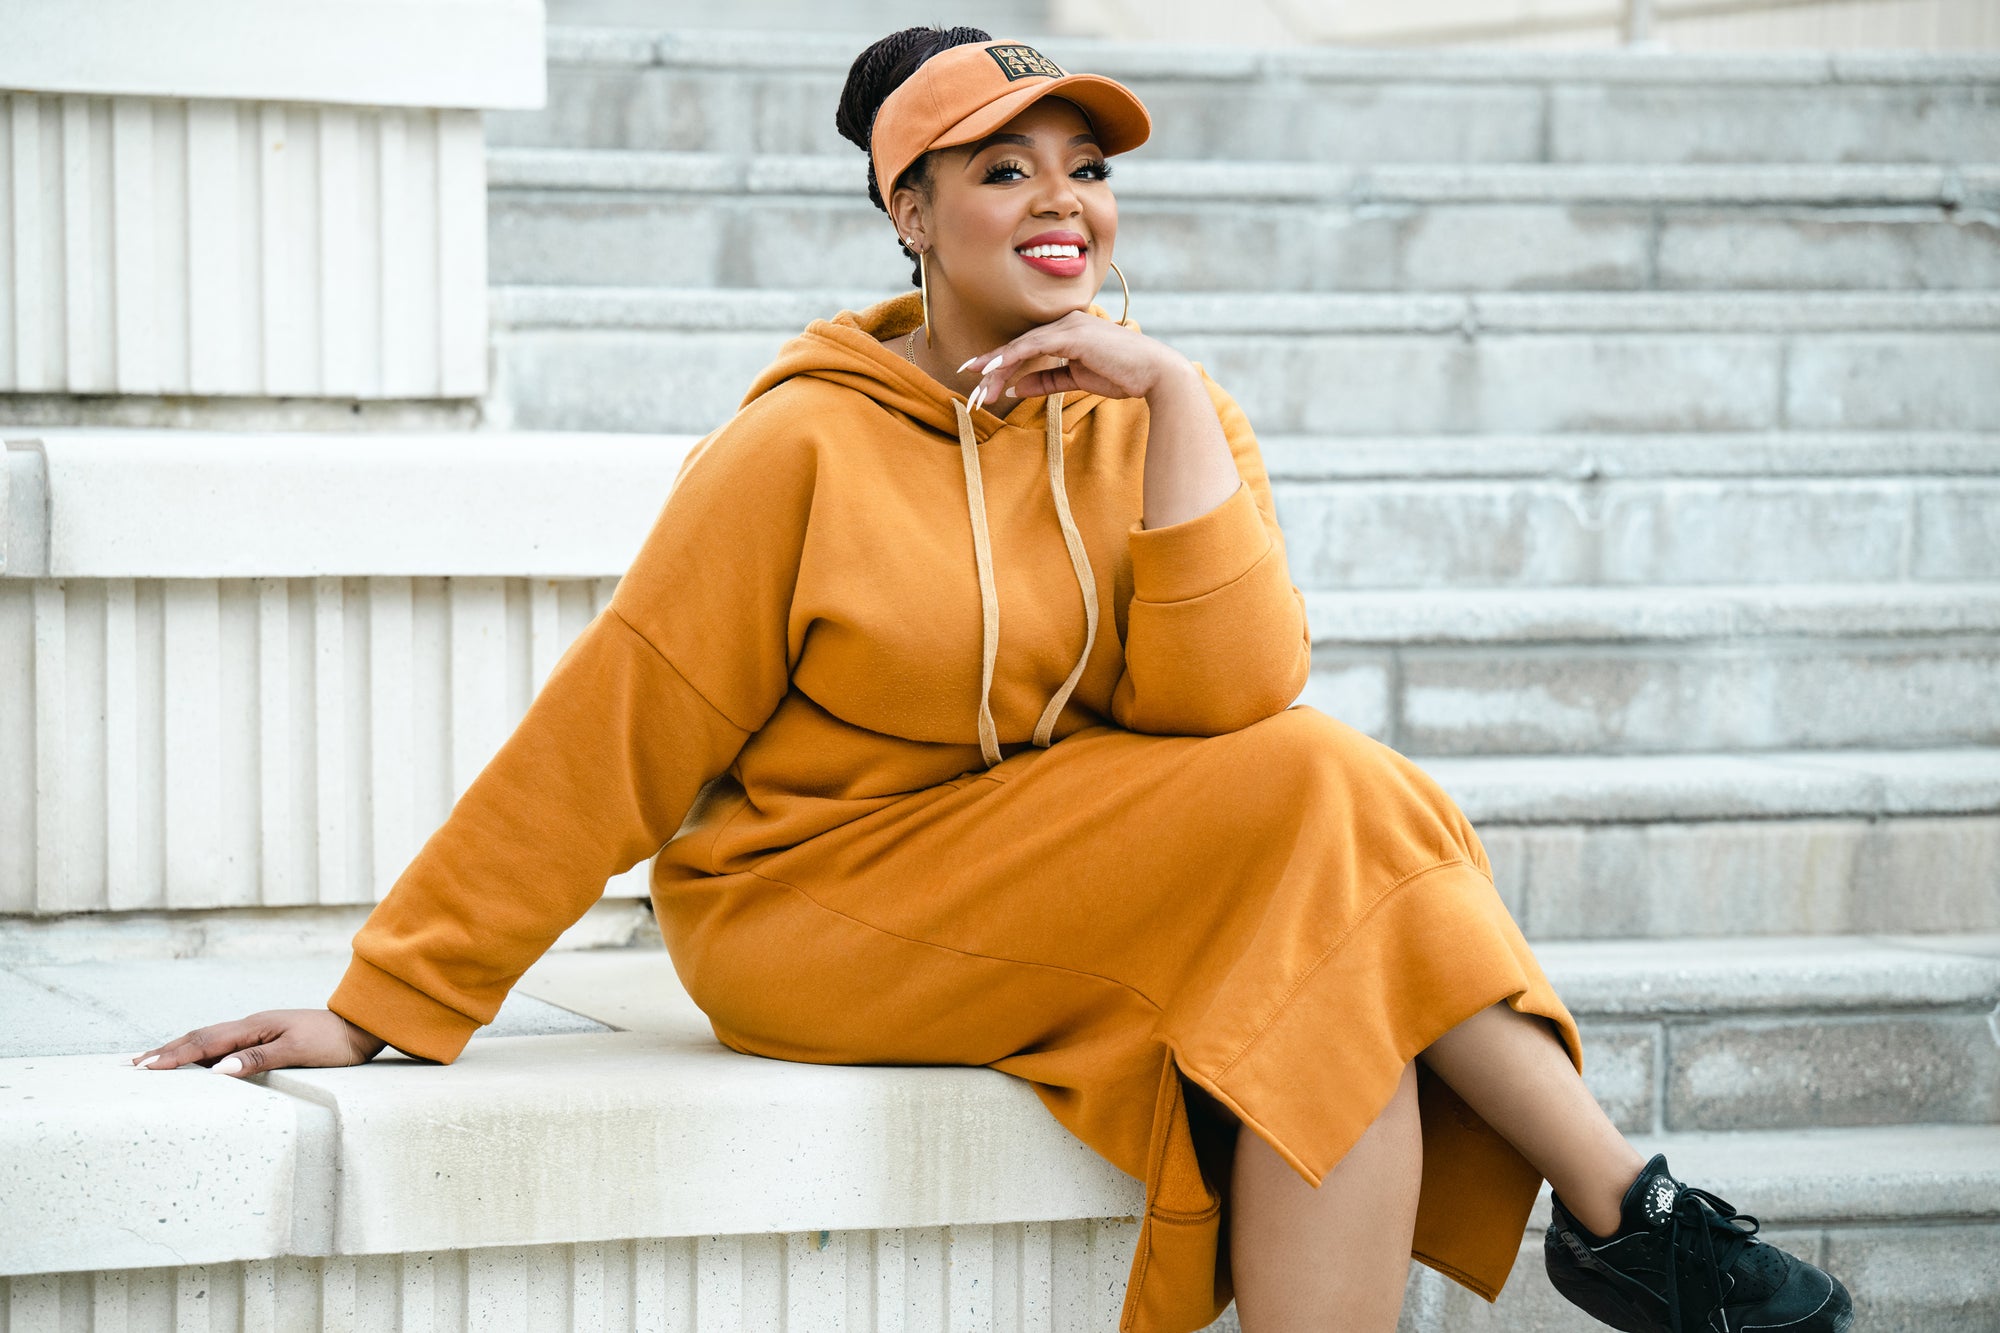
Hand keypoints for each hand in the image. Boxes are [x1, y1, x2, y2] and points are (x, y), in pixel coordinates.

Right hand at [131, 1008, 388, 1075]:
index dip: (175, 1056)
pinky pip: (224, 1044)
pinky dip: (202, 1051)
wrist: (362, 1028)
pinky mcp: (267, 1037)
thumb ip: (259, 1058)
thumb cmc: (334, 1042)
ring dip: (181, 1049)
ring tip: (155, 1061)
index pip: (206, 1043)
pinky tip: (197, 1060)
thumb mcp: (299, 1051)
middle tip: (136, 1065)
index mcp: (255, 1026)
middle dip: (168, 1051)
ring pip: (210, 1040)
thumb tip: (219, 1069)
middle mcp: (252, 1025)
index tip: (146, 1068)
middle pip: (201, 1037)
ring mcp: (258, 1030)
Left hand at [958, 308, 1190, 412]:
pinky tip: (995, 370)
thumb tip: (1017, 387)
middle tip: (969, 384)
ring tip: (978, 386)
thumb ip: (1048, 380)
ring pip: (1022, 346)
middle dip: (992, 366)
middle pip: (1019, 345)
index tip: (979, 376)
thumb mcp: (1077, 380)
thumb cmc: (1123, 375)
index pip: (1027, 346)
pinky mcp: (1073, 335)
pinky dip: (1012, 357)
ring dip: (997, 367)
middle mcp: (1066, 321)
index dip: (1001, 361)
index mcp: (1069, 329)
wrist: (1155, 373)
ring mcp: (1069, 325)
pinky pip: (1034, 346)